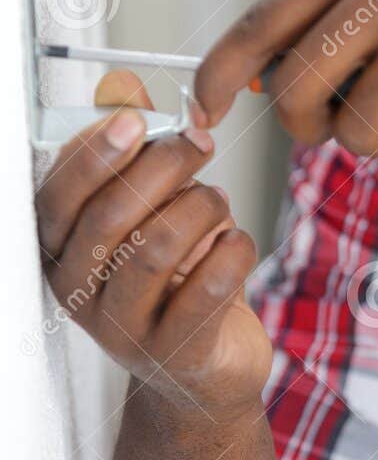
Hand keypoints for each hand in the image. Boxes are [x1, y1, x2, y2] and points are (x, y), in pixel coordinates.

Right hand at [34, 70, 271, 424]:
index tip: (136, 119)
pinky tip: (238, 242)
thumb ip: (133, 153)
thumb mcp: (148, 213)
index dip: (93, 155)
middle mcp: (81, 294)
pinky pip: (208, 288)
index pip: (57, 199)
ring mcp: (124, 330)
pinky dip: (233, 251)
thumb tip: (121, 86)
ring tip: (219, 200)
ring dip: (201, 207)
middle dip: (162, 167)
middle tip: (200, 143)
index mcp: (62, 252)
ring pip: (158, 247)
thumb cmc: (174, 279)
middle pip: (110, 217)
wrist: (203, 373)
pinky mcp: (175, 353)